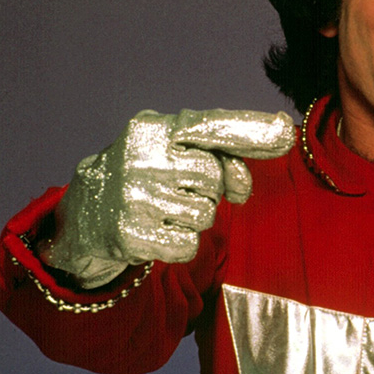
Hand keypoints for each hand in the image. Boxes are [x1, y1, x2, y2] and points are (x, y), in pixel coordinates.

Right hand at [38, 109, 295, 287]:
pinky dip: (181, 244)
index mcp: (154, 128)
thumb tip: (243, 184)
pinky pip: (188, 245)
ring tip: (165, 210)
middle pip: (213, 178)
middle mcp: (140, 158)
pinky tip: (158, 231)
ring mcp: (132, 197)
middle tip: (179, 189)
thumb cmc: (149, 174)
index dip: (250, 130)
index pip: (209, 127)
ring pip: (204, 214)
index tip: (285, 131)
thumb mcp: (177, 151)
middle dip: (207, 188)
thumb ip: (221, 155)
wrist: (87, 210)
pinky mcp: (128, 236)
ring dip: (194, 217)